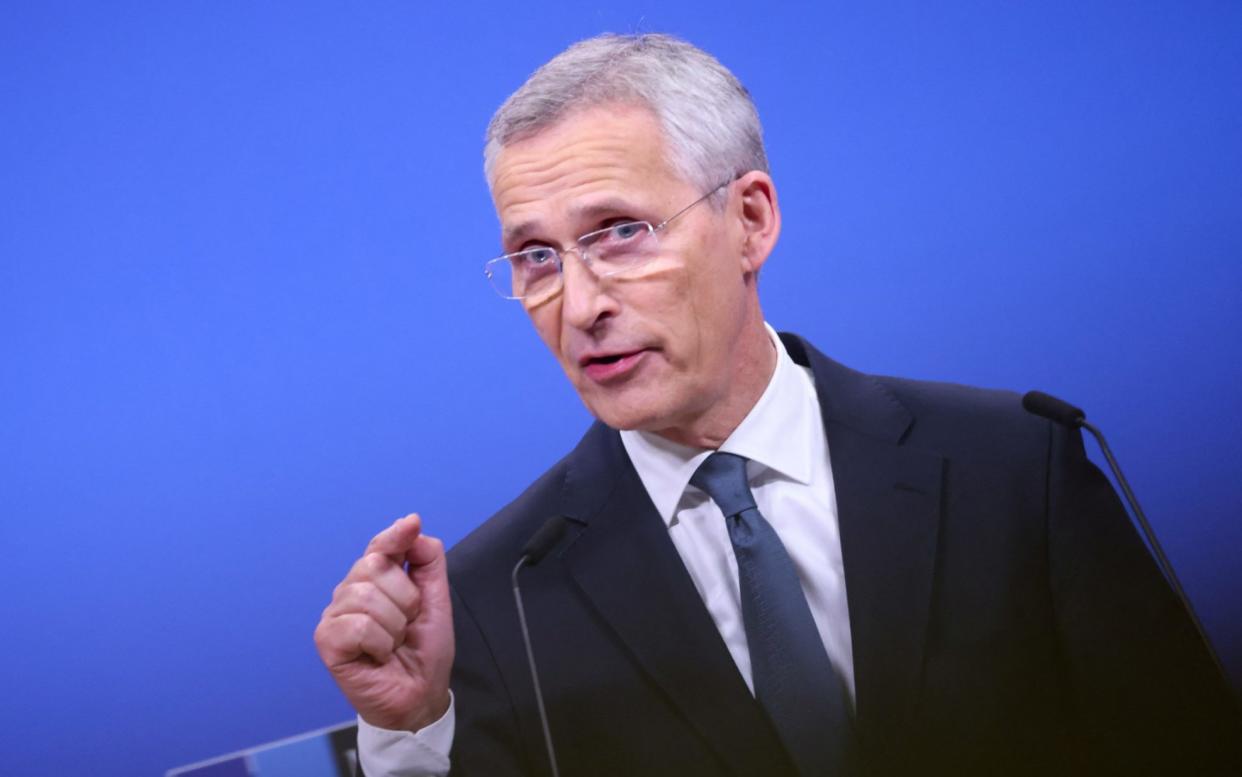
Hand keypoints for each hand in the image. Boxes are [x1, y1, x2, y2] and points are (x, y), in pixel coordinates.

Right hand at [314, 514, 453, 731]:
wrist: (421, 694)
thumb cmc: (424, 651)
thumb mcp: (436, 599)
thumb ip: (427, 561)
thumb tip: (412, 526)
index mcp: (376, 580)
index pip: (380, 545)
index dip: (395, 534)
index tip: (412, 524)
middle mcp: (350, 592)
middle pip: (374, 566)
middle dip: (405, 598)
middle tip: (406, 625)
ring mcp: (335, 615)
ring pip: (367, 597)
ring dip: (394, 626)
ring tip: (392, 644)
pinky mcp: (327, 640)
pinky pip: (358, 625)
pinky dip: (379, 643)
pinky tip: (378, 656)